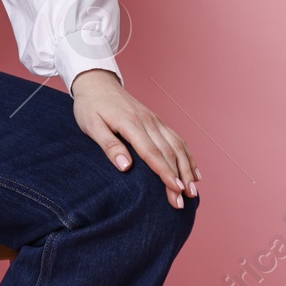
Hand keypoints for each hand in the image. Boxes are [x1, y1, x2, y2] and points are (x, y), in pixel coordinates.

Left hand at [70, 68, 200, 208]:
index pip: (151, 152)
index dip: (165, 172)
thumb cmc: (91, 106)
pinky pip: (177, 139)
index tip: (175, 190)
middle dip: (178, 178)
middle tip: (182, 202)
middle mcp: (148, 121)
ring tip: (192, 191)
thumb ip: (108, 145)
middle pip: (168, 152)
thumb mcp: (91, 125)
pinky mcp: (157, 121)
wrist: (97, 83)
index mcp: (130, 123)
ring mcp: (155, 120)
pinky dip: (188, 156)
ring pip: (177, 146)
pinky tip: (194, 172)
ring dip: (187, 169)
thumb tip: (125, 167)